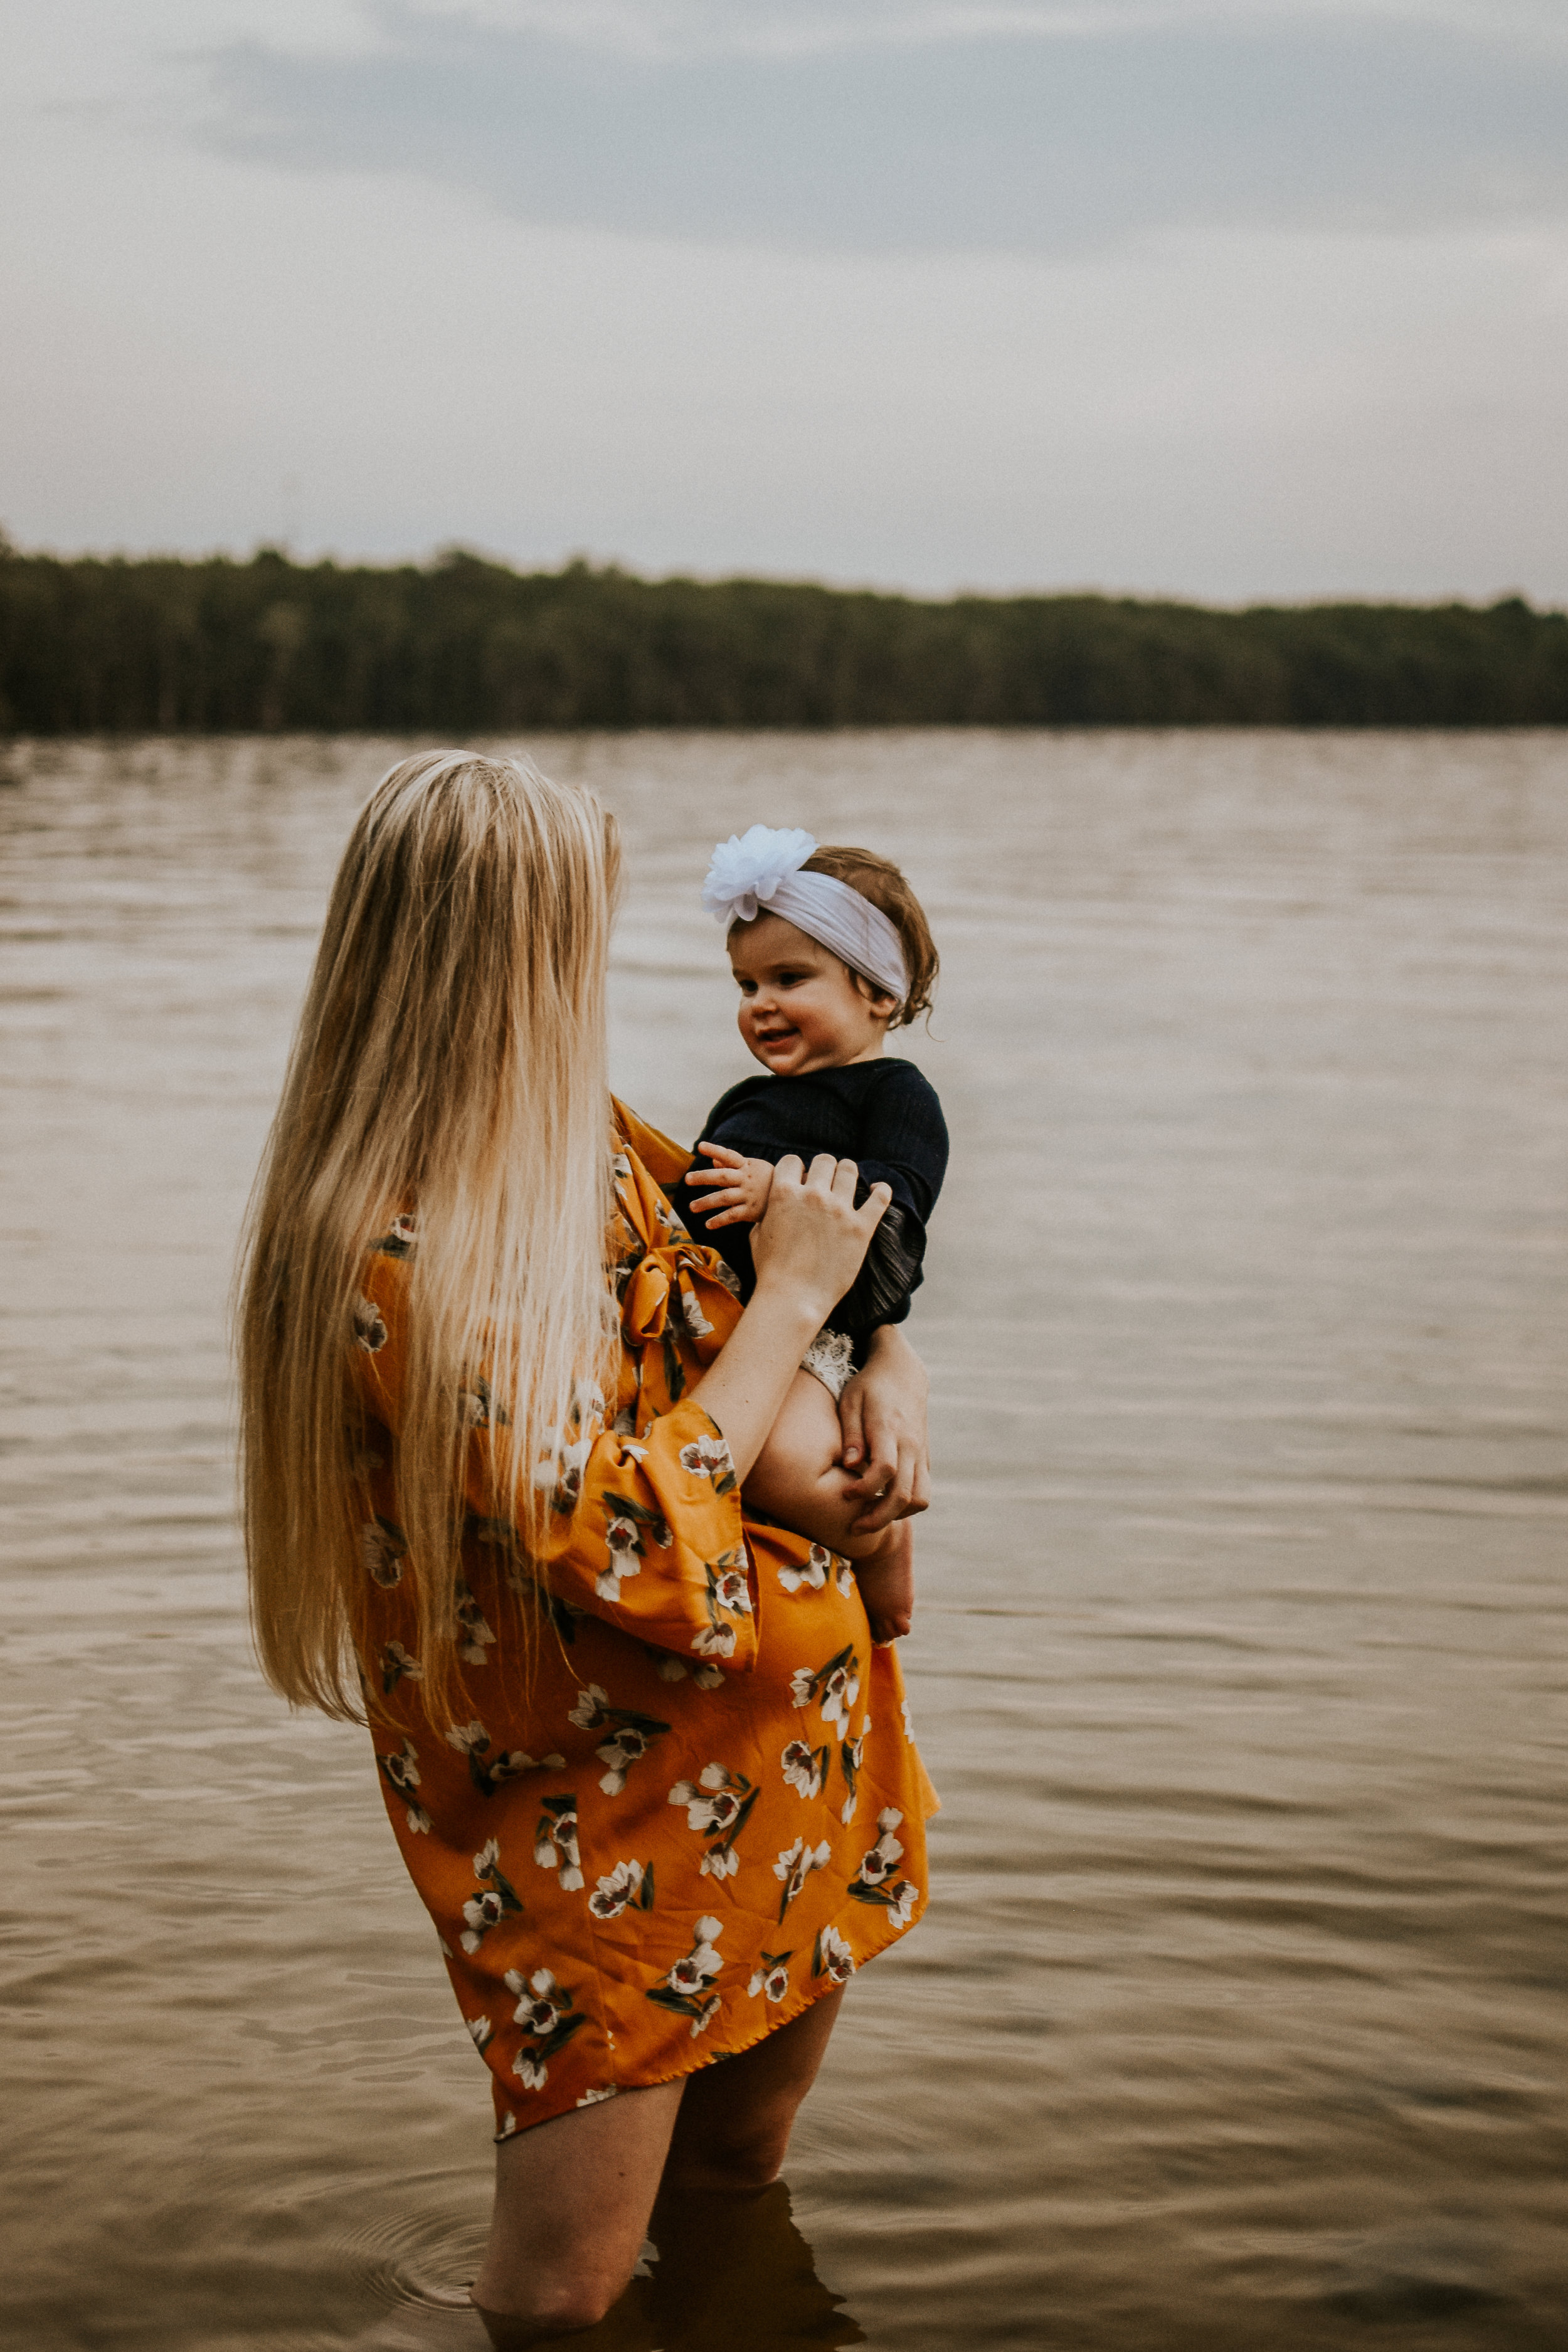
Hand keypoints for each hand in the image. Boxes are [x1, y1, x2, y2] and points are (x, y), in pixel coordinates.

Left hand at [685, 1143, 774, 1228]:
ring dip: (706, 1202)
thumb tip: (714, 1160)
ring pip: (724, 1198)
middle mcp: (746, 1179)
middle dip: (704, 1177)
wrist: (792, 1196)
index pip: (729, 1156)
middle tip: (687, 1178)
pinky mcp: (751, 1211)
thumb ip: (733, 1164)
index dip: (715, 1150)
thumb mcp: (753, 1168)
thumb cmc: (768, 1179)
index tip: (700, 1146)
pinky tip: (708, 1225)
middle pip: (722, 1176)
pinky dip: (719, 1220)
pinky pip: (732, 1216)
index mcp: (746, 1166)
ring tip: (692, 1207)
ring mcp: (748, 1195)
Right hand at [748, 1154, 890, 1328]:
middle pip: (824, 1161)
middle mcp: (814, 1196)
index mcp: (785, 1193)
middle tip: (824, 1182)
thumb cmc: (772, 1271)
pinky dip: (881, 1191)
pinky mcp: (861, 1228)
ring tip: (846, 1183)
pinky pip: (880, 1198)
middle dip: (822, 1169)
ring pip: (849, 1170)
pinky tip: (878, 1190)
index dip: (795, 1169)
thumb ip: (768, 1212)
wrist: (793, 1299)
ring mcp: (840, 1211)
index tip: (799, 1180)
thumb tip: (775, 1203)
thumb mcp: (759, 1234)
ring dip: (847, 1174)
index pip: (792, 1161)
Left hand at [837, 1324, 929, 1533]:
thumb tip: (850, 1466)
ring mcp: (921, 1453)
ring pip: (920, 1498)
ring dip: (896, 1516)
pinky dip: (906, 1506)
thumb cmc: (868, 1387)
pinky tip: (882, 1506)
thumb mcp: (850, 1401)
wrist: (903, 1373)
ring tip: (869, 1519)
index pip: (886, 1469)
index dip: (866, 1489)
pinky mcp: (925, 1458)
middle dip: (879, 1517)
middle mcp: (910, 1444)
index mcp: (889, 1429)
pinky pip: (923, 1491)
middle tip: (854, 1526)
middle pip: (904, 1493)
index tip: (845, 1493)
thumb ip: (851, 1434)